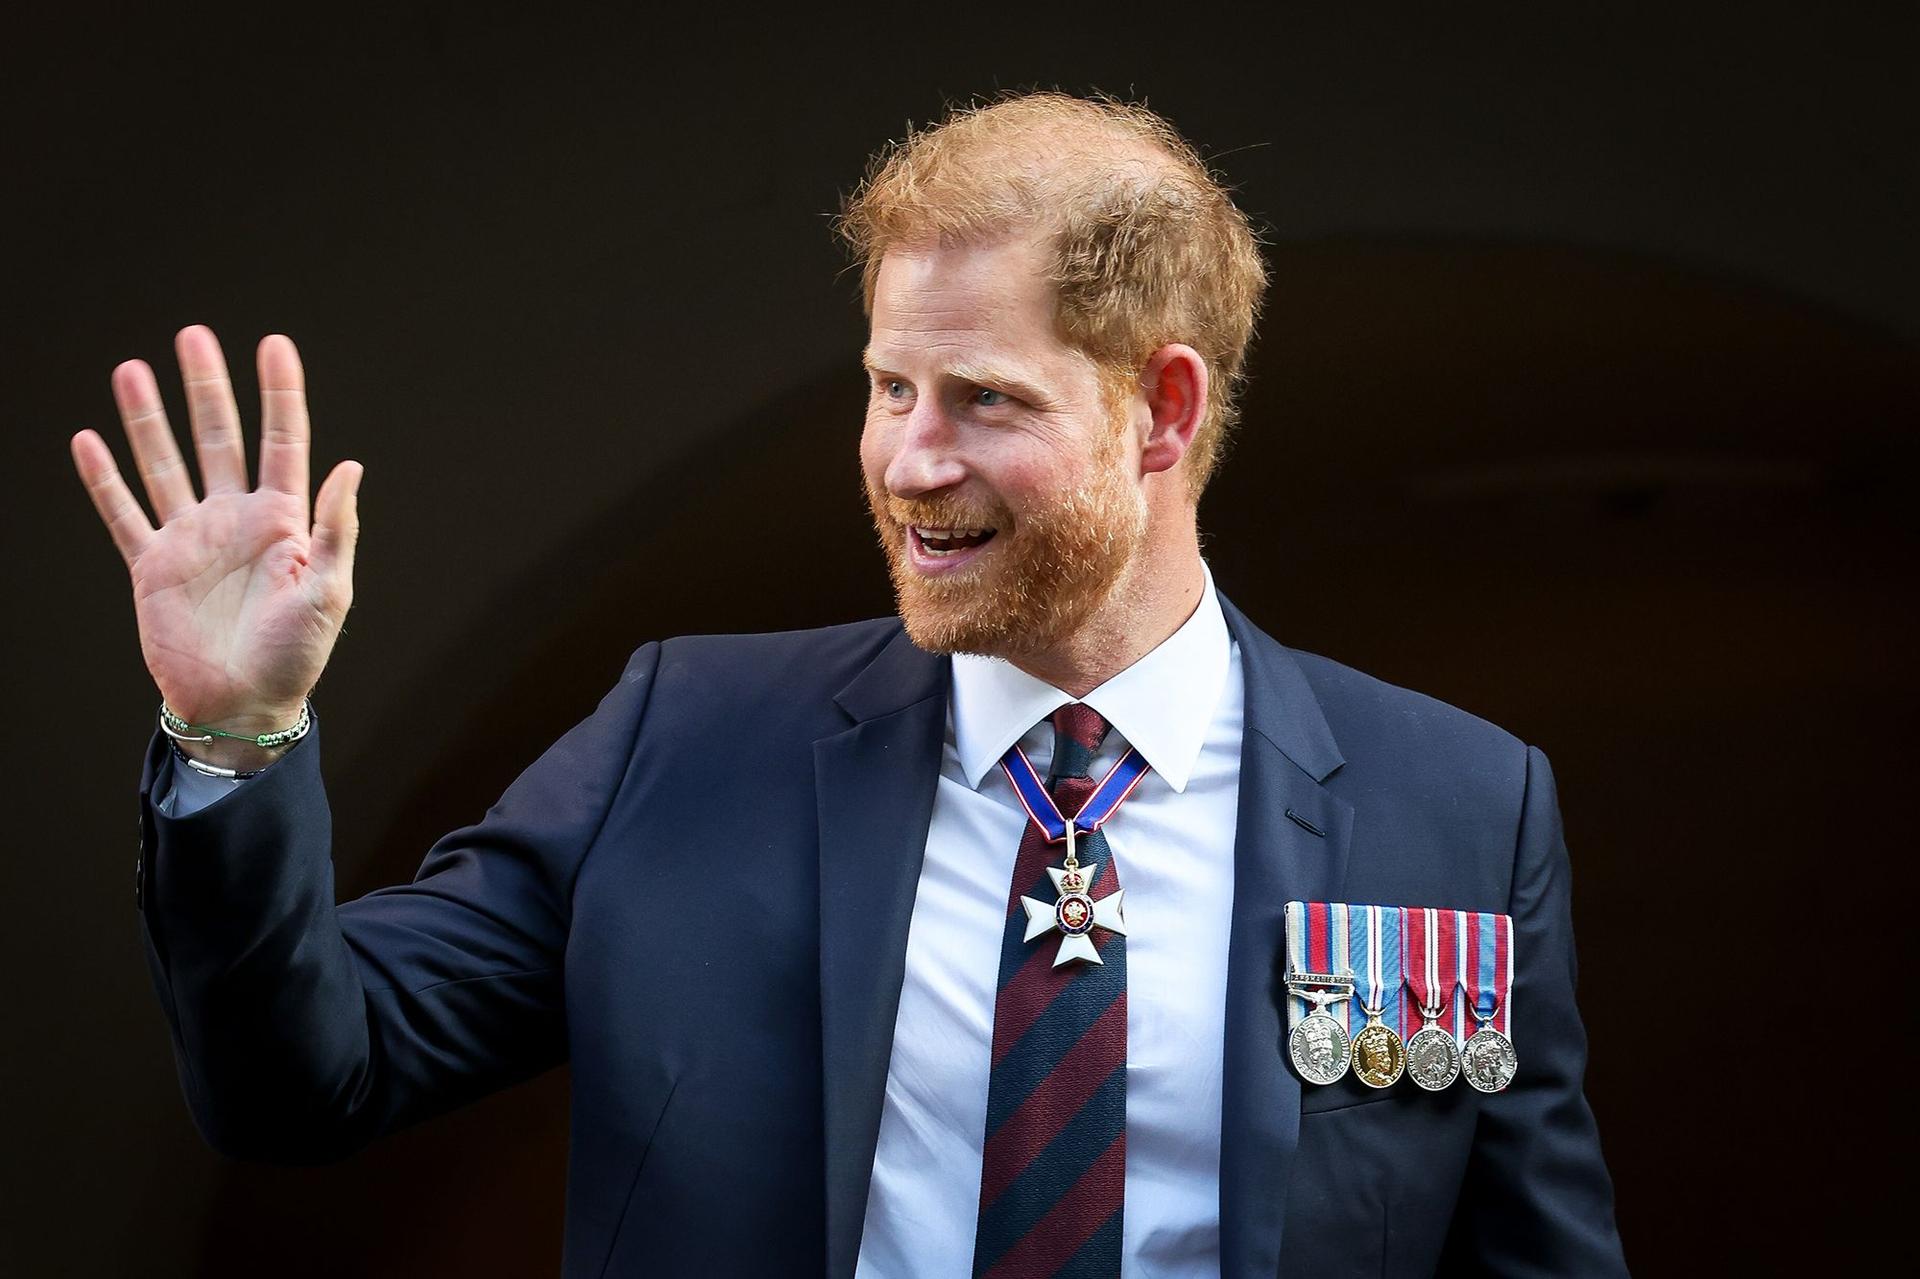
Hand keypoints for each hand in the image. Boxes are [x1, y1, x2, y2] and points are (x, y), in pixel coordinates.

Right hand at [71, 326, 362, 748]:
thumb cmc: (295, 656)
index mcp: (283, 521)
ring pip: (165, 463)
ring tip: (132, 369)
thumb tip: (351, 466)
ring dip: (148, 418)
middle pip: (217, 438)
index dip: (279, 393)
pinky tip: (89, 440)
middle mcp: (235, 519)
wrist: (242, 706)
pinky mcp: (152, 567)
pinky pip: (124, 514)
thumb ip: (335, 528)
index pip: (283, 441)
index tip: (273, 344)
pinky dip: (105, 479)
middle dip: (206, 388)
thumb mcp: (329, 593)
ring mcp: (191, 539)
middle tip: (193, 335)